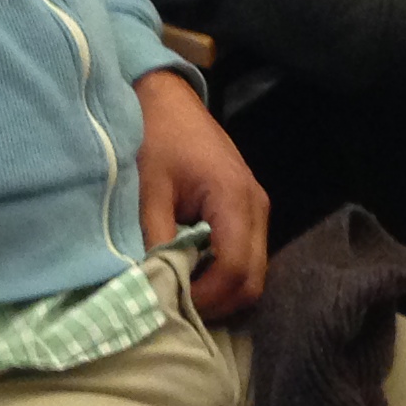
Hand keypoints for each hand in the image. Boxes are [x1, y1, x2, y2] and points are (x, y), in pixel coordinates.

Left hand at [134, 69, 269, 318]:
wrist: (167, 98)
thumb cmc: (156, 136)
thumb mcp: (148, 188)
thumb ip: (156, 239)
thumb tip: (154, 288)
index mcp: (234, 198)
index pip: (235, 269)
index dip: (207, 296)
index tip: (172, 304)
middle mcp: (257, 206)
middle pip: (252, 280)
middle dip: (218, 301)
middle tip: (177, 306)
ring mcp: (257, 208)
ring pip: (253, 271)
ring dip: (221, 289)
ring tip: (182, 291)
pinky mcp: (249, 209)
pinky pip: (246, 255)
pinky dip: (224, 272)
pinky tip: (193, 271)